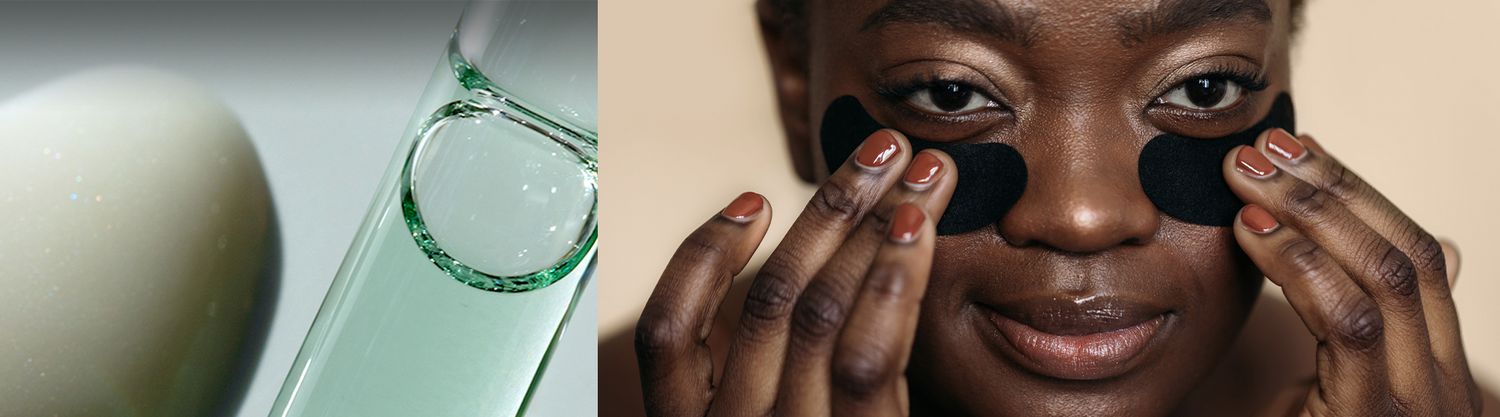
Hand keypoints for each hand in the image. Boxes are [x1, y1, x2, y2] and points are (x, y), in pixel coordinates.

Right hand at [634, 129, 956, 416]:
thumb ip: (770, 377)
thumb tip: (808, 274)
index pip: (666, 332)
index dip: (701, 258)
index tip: (753, 200)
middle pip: (768, 301)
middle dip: (829, 211)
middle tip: (881, 150)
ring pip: (820, 311)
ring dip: (875, 225)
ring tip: (924, 174)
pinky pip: (868, 355)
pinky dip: (891, 282)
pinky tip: (915, 232)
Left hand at [1224, 129, 1478, 415]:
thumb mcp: (1342, 391)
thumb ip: (1372, 332)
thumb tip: (1444, 249)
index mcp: (1439, 373)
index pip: (1419, 258)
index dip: (1359, 195)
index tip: (1296, 151)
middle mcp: (1443, 391)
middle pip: (1408, 255)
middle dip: (1331, 190)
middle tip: (1262, 148)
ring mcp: (1419, 407)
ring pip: (1385, 276)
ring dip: (1309, 212)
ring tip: (1244, 175)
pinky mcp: (1374, 416)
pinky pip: (1348, 321)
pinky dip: (1297, 263)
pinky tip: (1249, 229)